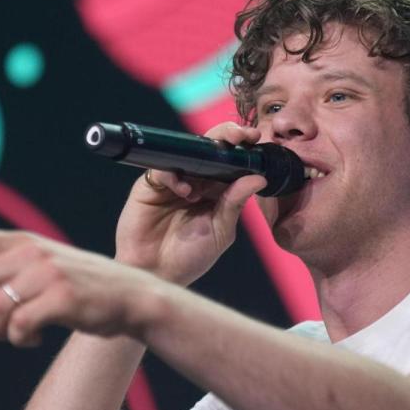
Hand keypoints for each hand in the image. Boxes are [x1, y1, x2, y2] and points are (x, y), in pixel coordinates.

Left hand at [0, 226, 165, 345]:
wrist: (130, 296)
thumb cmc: (83, 288)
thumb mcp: (47, 268)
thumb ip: (10, 273)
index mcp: (26, 243)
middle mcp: (33, 252)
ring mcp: (48, 273)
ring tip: (16, 335)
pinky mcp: (62, 297)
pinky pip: (19, 326)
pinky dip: (20, 339)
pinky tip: (34, 338)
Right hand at [114, 122, 266, 285]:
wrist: (156, 274)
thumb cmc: (190, 258)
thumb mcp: (220, 231)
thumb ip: (235, 203)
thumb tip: (259, 179)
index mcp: (216, 191)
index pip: (231, 161)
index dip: (243, 148)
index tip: (256, 138)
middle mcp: (196, 181)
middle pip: (210, 149)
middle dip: (227, 136)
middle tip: (241, 136)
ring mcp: (173, 181)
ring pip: (187, 151)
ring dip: (204, 147)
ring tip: (220, 152)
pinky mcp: (150, 185)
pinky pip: (163, 169)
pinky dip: (175, 175)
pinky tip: (185, 190)